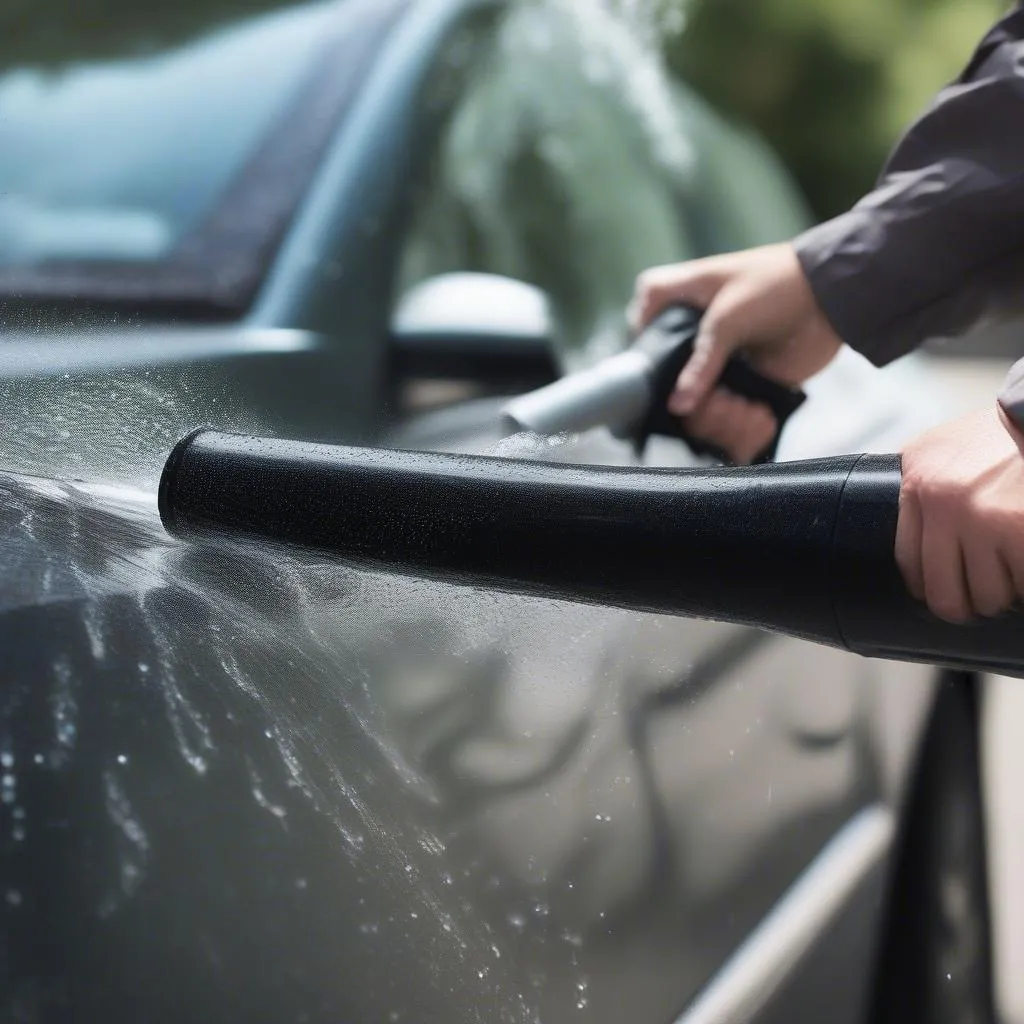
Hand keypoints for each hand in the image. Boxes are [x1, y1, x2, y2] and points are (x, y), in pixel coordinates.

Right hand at [629, 243, 842, 462]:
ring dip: (722, 422)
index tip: (670, 386)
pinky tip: (758, 415)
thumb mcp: (726, 319)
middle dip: (699, 407)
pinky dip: (742, 429)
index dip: (648, 368)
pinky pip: (729, 421)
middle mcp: (689, 341)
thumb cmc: (772, 285)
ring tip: (747, 411)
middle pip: (669, 391)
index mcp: (674, 308)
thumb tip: (677, 407)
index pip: (639, 340)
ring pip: (699, 413)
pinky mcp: (743, 387)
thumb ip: (699, 364)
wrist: (830, 295)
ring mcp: (716, 367)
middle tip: (725, 403)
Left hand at [897, 405, 1023, 621]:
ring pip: (989, 596)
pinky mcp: (1021, 530)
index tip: (941, 590)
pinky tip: (1022, 563)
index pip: (908, 564)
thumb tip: (904, 525)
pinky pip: (1021, 585)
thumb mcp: (938, 448)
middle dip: (966, 605)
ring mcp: (986, 521)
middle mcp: (946, 507)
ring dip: (1004, 594)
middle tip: (980, 597)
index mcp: (919, 487)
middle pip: (946, 594)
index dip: (926, 586)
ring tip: (1009, 572)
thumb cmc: (995, 433)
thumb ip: (919, 484)